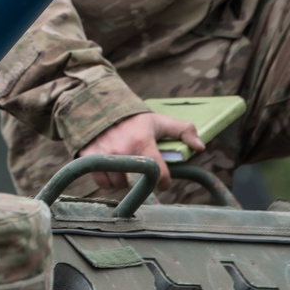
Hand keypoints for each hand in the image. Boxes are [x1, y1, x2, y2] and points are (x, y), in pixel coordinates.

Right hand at [78, 112, 203, 190]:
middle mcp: (123, 151)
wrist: (100, 106)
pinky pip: (102, 181)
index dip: (164, 181)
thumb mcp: (159, 121)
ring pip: (119, 184)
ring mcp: (104, 155)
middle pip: (137, 183)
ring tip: (126, 169)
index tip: (163, 180)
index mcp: (142, 142)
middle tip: (141, 172)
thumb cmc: (133, 118)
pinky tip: (112, 170)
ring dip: (124, 181)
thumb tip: (200, 147)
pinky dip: (107, 180)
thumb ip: (183, 131)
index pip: (159, 175)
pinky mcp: (89, 157)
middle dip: (141, 181)